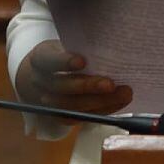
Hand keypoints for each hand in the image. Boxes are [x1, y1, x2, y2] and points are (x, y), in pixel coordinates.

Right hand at [15, 40, 131, 121]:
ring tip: (123, 94)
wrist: (45, 75)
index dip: (63, 61)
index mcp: (40, 59)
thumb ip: (84, 47)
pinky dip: (101, 110)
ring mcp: (46, 101)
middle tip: (111, 84)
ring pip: (70, 107)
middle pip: (61, 87)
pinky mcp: (58, 115)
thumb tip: (116, 47)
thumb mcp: (67, 45)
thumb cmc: (65, 54)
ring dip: (100, 102)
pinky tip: (118, 102)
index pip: (47, 60)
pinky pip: (78, 118)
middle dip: (87, 87)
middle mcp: (40, 82)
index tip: (82, 61)